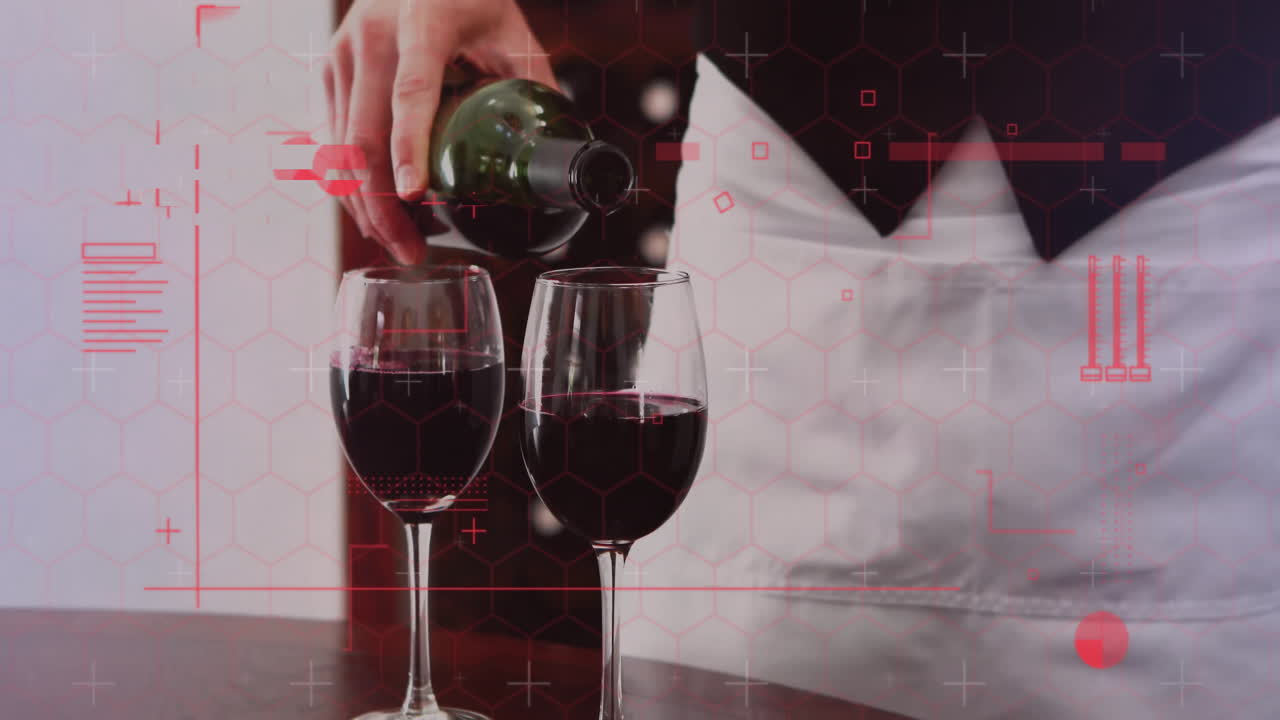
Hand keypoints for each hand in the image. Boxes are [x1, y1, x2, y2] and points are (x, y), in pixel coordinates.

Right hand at [325, 0, 556, 263]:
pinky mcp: (330, 71)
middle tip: (411, 251)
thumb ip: (534, 86)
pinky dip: (352, 185)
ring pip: (339, 145)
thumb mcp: (512, 33)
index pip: (411, 91)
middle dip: (382, 205)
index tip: (413, 196)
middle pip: (364, 134)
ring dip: (364, 205)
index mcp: (423, 23)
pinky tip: (375, 214)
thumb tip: (558, 153)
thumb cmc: (473, 0)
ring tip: (398, 245)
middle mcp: (373, 36)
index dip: (410, 146)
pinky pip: (332, 140)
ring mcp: (343, 54)